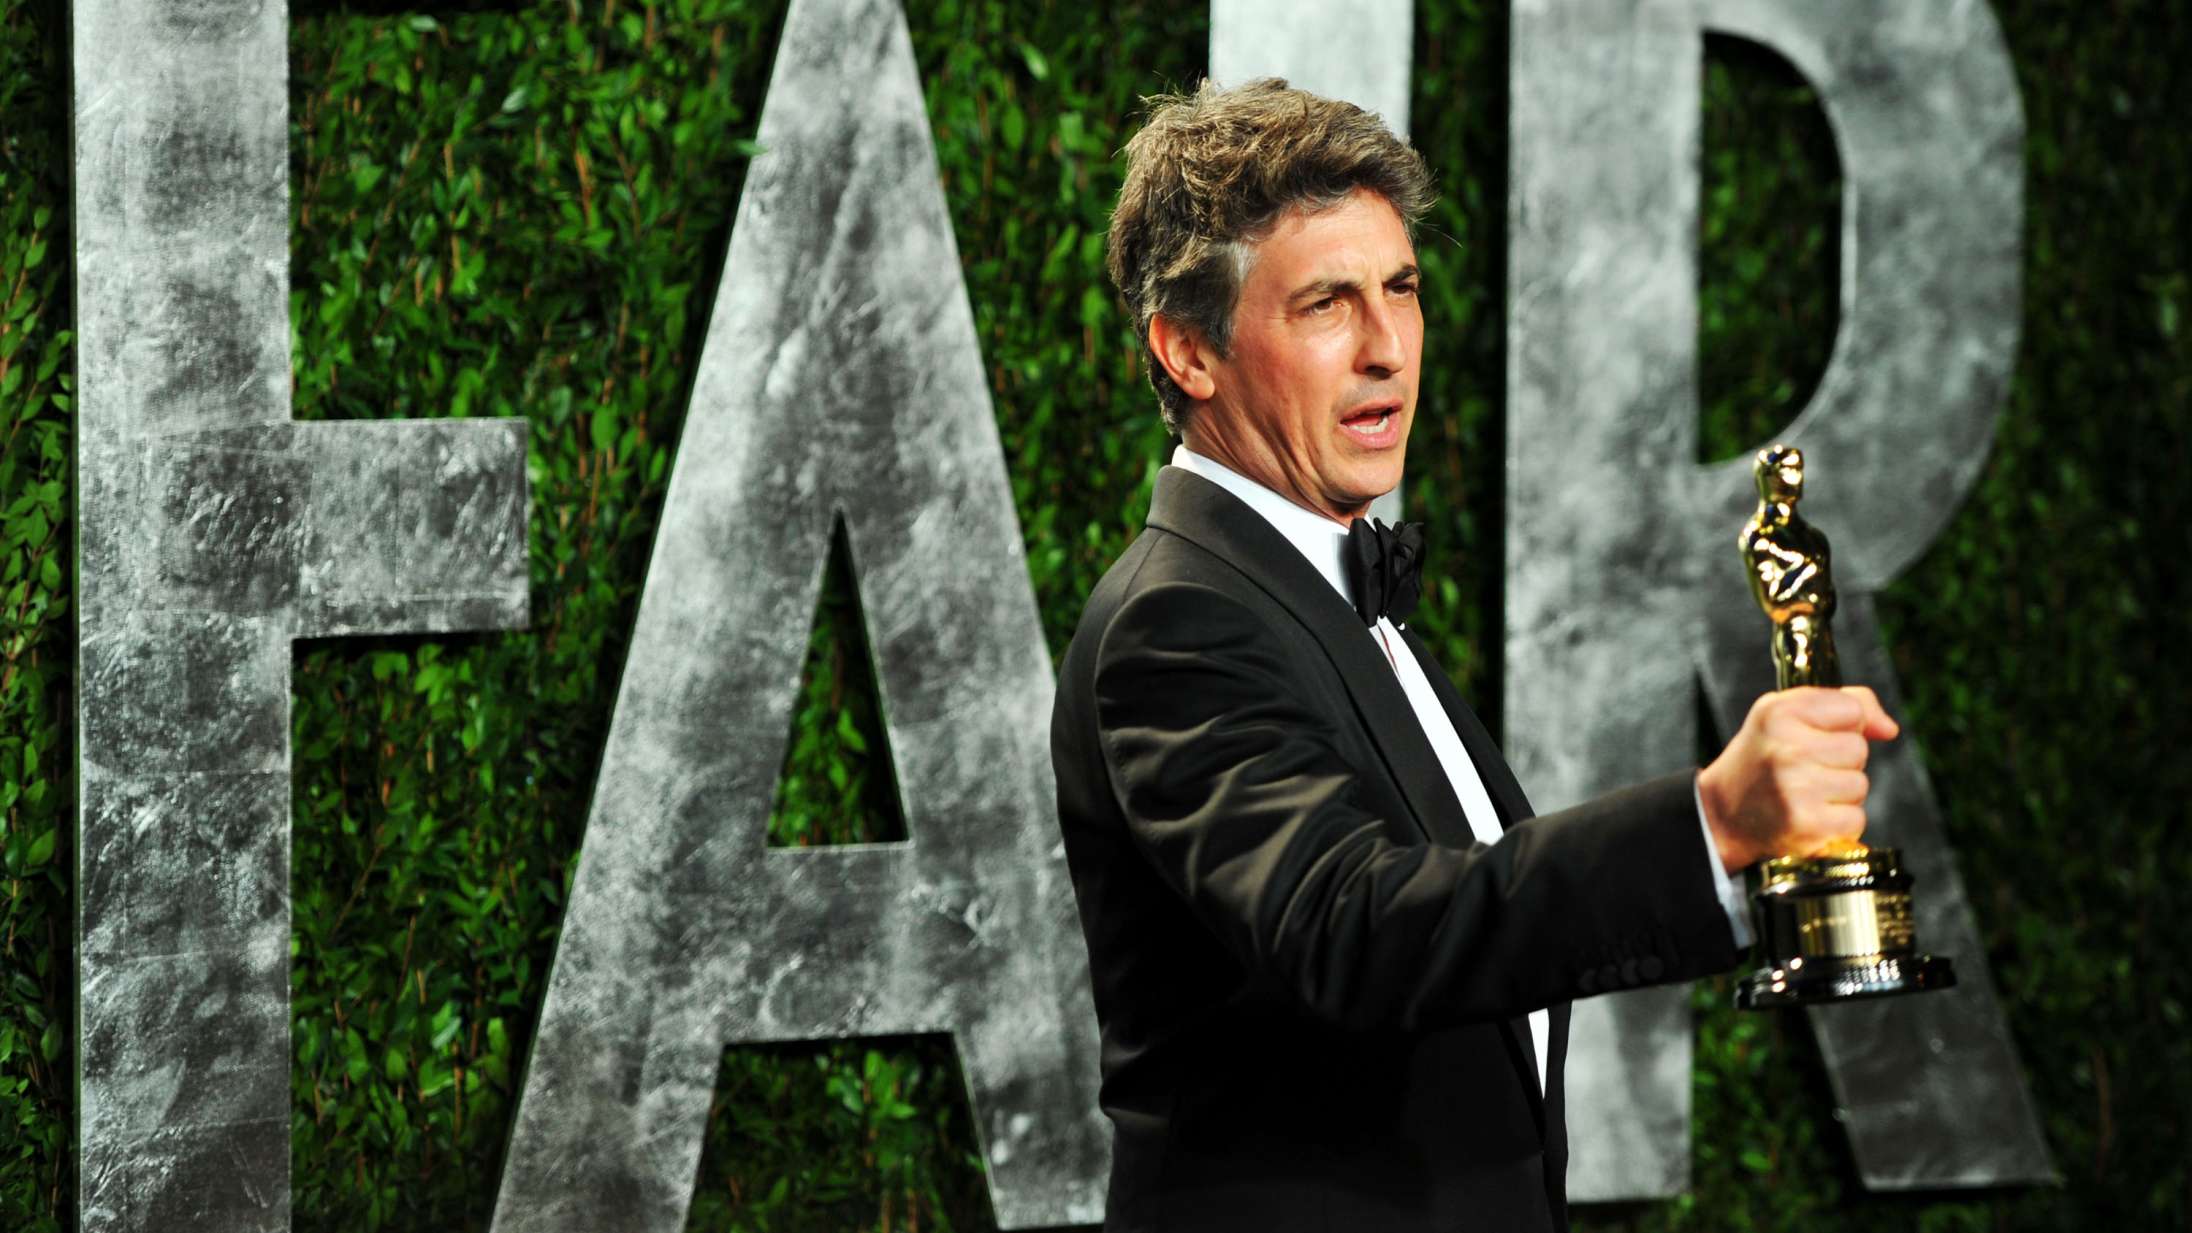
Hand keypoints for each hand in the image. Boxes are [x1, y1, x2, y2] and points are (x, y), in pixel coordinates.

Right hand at [1696, 686, 1899, 872]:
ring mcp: (1796, 789)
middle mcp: (1785, 749)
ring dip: (1840, 794)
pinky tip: (1809, 817)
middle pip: (1857, 749)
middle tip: (1804, 770)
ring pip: (1859, 785)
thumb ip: (1843, 704)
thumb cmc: (1764, 758)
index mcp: (1779, 713)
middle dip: (1841, 761)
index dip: (1844, 725)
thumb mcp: (1787, 714)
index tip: (1816, 736)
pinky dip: (1838, 823)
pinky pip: (1855, 819)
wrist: (1724, 813)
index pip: (1852, 709)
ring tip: (1805, 794)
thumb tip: (1889, 729)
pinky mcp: (1807, 825)